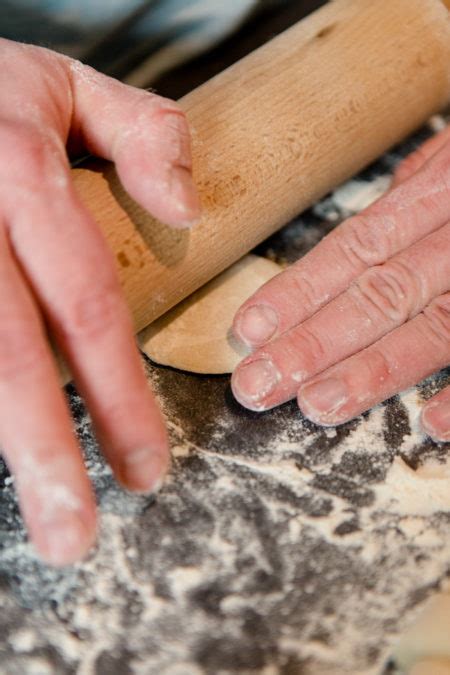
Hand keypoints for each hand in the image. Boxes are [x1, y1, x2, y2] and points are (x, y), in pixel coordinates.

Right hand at [0, 38, 199, 565]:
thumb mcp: (73, 88)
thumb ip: (144, 134)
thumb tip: (188, 210)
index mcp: (21, 171)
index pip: (85, 301)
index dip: (118, 393)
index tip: (145, 471)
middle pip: (6, 351)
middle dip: (42, 450)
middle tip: (73, 536)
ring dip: (2, 446)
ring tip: (38, 520)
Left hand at [232, 125, 449, 441]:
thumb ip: (420, 190)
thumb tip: (372, 226)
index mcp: (440, 193)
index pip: (354, 247)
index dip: (299, 291)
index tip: (250, 331)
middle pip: (380, 292)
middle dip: (313, 343)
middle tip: (256, 387)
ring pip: (435, 327)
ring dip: (373, 371)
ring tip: (316, 407)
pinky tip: (433, 425)